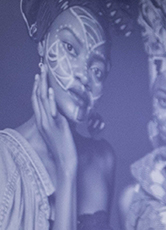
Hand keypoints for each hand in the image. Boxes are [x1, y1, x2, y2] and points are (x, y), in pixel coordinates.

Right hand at [32, 67, 76, 182]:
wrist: (65, 162)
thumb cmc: (64, 149)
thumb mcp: (60, 132)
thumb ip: (60, 122)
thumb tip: (66, 115)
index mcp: (42, 121)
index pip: (36, 100)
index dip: (37, 87)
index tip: (39, 76)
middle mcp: (42, 120)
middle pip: (37, 97)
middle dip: (39, 81)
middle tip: (41, 67)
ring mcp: (48, 123)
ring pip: (42, 101)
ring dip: (43, 85)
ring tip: (44, 73)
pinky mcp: (56, 127)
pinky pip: (52, 112)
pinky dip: (51, 100)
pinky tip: (51, 91)